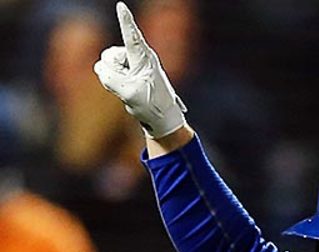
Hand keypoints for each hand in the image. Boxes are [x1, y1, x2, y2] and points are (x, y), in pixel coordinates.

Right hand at [93, 1, 186, 138]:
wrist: (163, 119)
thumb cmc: (150, 105)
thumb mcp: (127, 93)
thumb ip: (109, 77)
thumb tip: (101, 68)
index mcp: (144, 59)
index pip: (131, 35)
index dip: (125, 20)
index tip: (121, 5)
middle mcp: (139, 57)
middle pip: (109, 55)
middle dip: (111, 70)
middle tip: (128, 86)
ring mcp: (134, 64)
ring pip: (107, 64)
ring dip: (112, 77)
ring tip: (131, 90)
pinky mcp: (130, 71)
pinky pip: (109, 72)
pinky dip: (113, 81)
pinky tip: (128, 91)